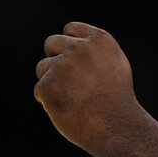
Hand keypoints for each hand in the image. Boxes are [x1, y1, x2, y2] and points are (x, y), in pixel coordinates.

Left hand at [34, 22, 157, 156]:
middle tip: (67, 82)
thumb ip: (95, 53)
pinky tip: (67, 110)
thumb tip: (73, 42)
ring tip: (72, 100)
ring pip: (43, 67)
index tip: (72, 61)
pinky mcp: (48, 84)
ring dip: (51, 82)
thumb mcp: (115, 67)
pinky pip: (40, 90)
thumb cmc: (117, 103)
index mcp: (99, 40)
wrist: (116, 127)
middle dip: (55, 60)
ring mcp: (62, 65)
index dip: (68, 46)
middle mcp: (80, 47)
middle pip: (51, 43)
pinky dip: (49, 102)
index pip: (70, 29)